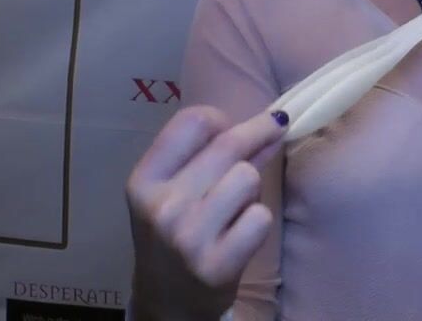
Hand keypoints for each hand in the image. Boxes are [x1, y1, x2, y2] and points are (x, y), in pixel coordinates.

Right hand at [127, 107, 287, 320]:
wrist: (168, 301)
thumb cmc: (174, 235)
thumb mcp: (174, 191)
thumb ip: (212, 155)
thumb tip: (271, 120)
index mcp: (144, 180)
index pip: (192, 121)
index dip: (221, 119)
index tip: (232, 125)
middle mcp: (163, 206)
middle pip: (228, 145)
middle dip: (259, 132)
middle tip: (277, 126)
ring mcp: (189, 237)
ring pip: (247, 177)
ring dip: (251, 188)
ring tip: (235, 207)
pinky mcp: (217, 265)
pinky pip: (260, 217)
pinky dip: (258, 221)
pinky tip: (240, 234)